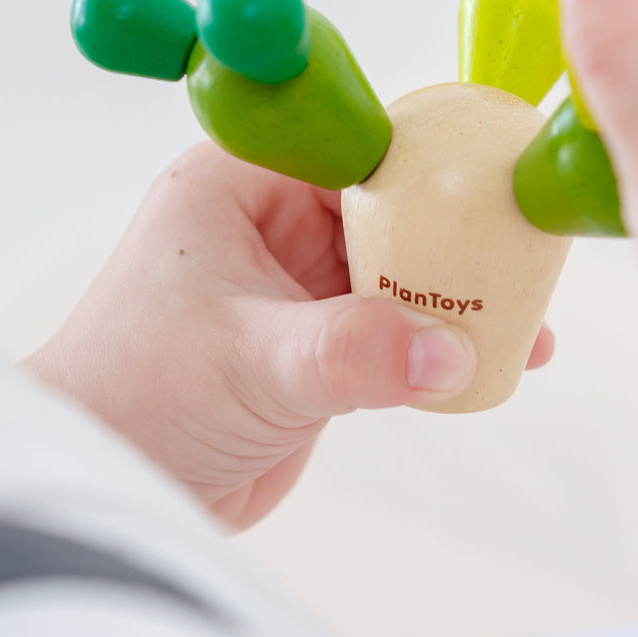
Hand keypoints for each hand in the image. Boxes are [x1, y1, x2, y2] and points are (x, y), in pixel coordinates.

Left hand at [26, 144, 553, 529]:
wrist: (114, 487)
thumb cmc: (135, 400)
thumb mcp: (249, 360)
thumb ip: (350, 352)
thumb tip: (454, 352)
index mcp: (242, 186)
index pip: (350, 148)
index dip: (422, 160)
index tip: (492, 178)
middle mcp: (273, 224)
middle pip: (385, 209)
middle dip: (451, 236)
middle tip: (523, 254)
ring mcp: (297, 283)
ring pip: (394, 270)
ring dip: (451, 295)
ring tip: (522, 314)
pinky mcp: (316, 341)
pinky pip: (389, 328)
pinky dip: (432, 343)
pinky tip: (483, 361)